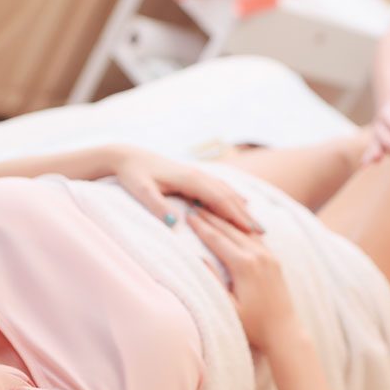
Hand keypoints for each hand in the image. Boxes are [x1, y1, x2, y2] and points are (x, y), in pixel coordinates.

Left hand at [112, 147, 261, 232]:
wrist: (126, 156)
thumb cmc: (132, 175)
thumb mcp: (141, 191)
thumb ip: (156, 206)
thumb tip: (172, 223)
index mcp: (189, 180)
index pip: (220, 200)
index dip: (236, 216)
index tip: (251, 232)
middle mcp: (198, 175)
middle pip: (228, 197)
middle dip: (245, 215)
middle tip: (262, 234)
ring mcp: (197, 174)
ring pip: (226, 192)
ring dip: (242, 208)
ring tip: (256, 225)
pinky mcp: (193, 176)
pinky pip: (220, 188)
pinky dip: (234, 197)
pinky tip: (242, 203)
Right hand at [186, 208, 298, 349]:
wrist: (284, 332)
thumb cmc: (253, 325)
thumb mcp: (228, 306)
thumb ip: (213, 280)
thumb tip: (198, 258)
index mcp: (244, 266)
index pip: (218, 240)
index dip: (202, 227)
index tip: (189, 214)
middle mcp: (258, 256)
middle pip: (230, 230)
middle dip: (212, 217)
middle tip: (195, 204)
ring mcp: (269, 257)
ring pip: (243, 231)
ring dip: (226, 219)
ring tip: (211, 209)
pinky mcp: (275, 261)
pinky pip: (255, 238)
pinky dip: (241, 228)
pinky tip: (233, 223)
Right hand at [361, 85, 389, 163]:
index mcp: (388, 109)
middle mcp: (380, 122)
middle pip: (381, 131)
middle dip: (388, 141)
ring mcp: (377, 132)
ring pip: (374, 141)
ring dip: (374, 150)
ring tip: (376, 159)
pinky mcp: (376, 141)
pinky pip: (370, 149)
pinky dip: (367, 157)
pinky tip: (365, 167)